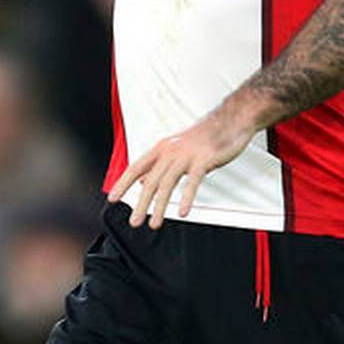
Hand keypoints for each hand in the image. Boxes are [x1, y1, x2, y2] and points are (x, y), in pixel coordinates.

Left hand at [114, 110, 255, 228]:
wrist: (231, 119)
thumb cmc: (205, 136)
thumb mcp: (176, 149)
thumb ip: (159, 165)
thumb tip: (143, 181)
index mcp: (161, 148)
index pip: (136, 167)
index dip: (123, 183)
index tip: (113, 198)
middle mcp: (170, 151)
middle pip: (150, 180)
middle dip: (141, 204)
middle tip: (135, 222)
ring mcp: (187, 155)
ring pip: (167, 184)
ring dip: (159, 206)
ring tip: (155, 223)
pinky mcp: (204, 160)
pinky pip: (193, 182)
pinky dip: (187, 198)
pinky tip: (182, 212)